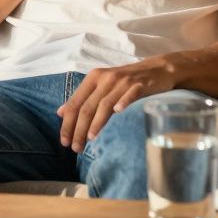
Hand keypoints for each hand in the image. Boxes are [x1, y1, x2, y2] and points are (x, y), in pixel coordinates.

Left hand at [56, 59, 179, 152]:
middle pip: (88, 106)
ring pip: (105, 103)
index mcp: (93, 78)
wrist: (157, 69)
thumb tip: (60, 112)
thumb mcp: (101, 85)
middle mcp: (105, 78)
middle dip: (79, 128)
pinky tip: (118, 112)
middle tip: (76, 147)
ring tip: (90, 138)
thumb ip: (82, 98)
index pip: (75, 102)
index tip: (64, 141)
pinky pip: (130, 94)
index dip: (68, 122)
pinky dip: (123, 102)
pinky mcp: (140, 84)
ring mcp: (123, 81)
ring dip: (96, 122)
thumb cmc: (126, 81)